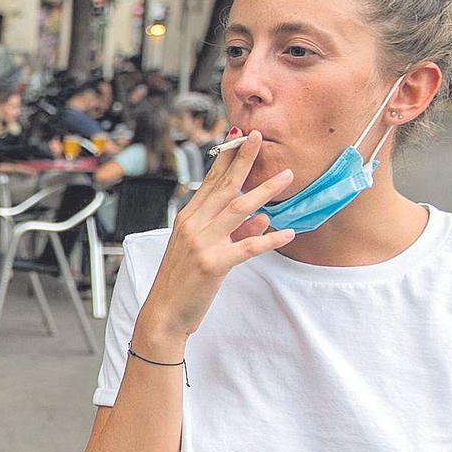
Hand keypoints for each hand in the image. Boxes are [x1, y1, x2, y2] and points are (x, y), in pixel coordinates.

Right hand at [132, 131, 296, 351]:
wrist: (164, 313)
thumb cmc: (183, 282)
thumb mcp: (205, 251)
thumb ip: (233, 232)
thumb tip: (264, 216)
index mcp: (188, 219)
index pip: (211, 182)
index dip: (226, 158)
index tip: (238, 138)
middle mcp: (193, 225)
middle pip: (224, 187)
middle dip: (243, 160)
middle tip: (258, 137)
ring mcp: (201, 243)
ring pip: (238, 210)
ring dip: (264, 191)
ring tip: (286, 177)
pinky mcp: (212, 264)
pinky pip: (247, 248)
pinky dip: (269, 240)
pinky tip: (287, 232)